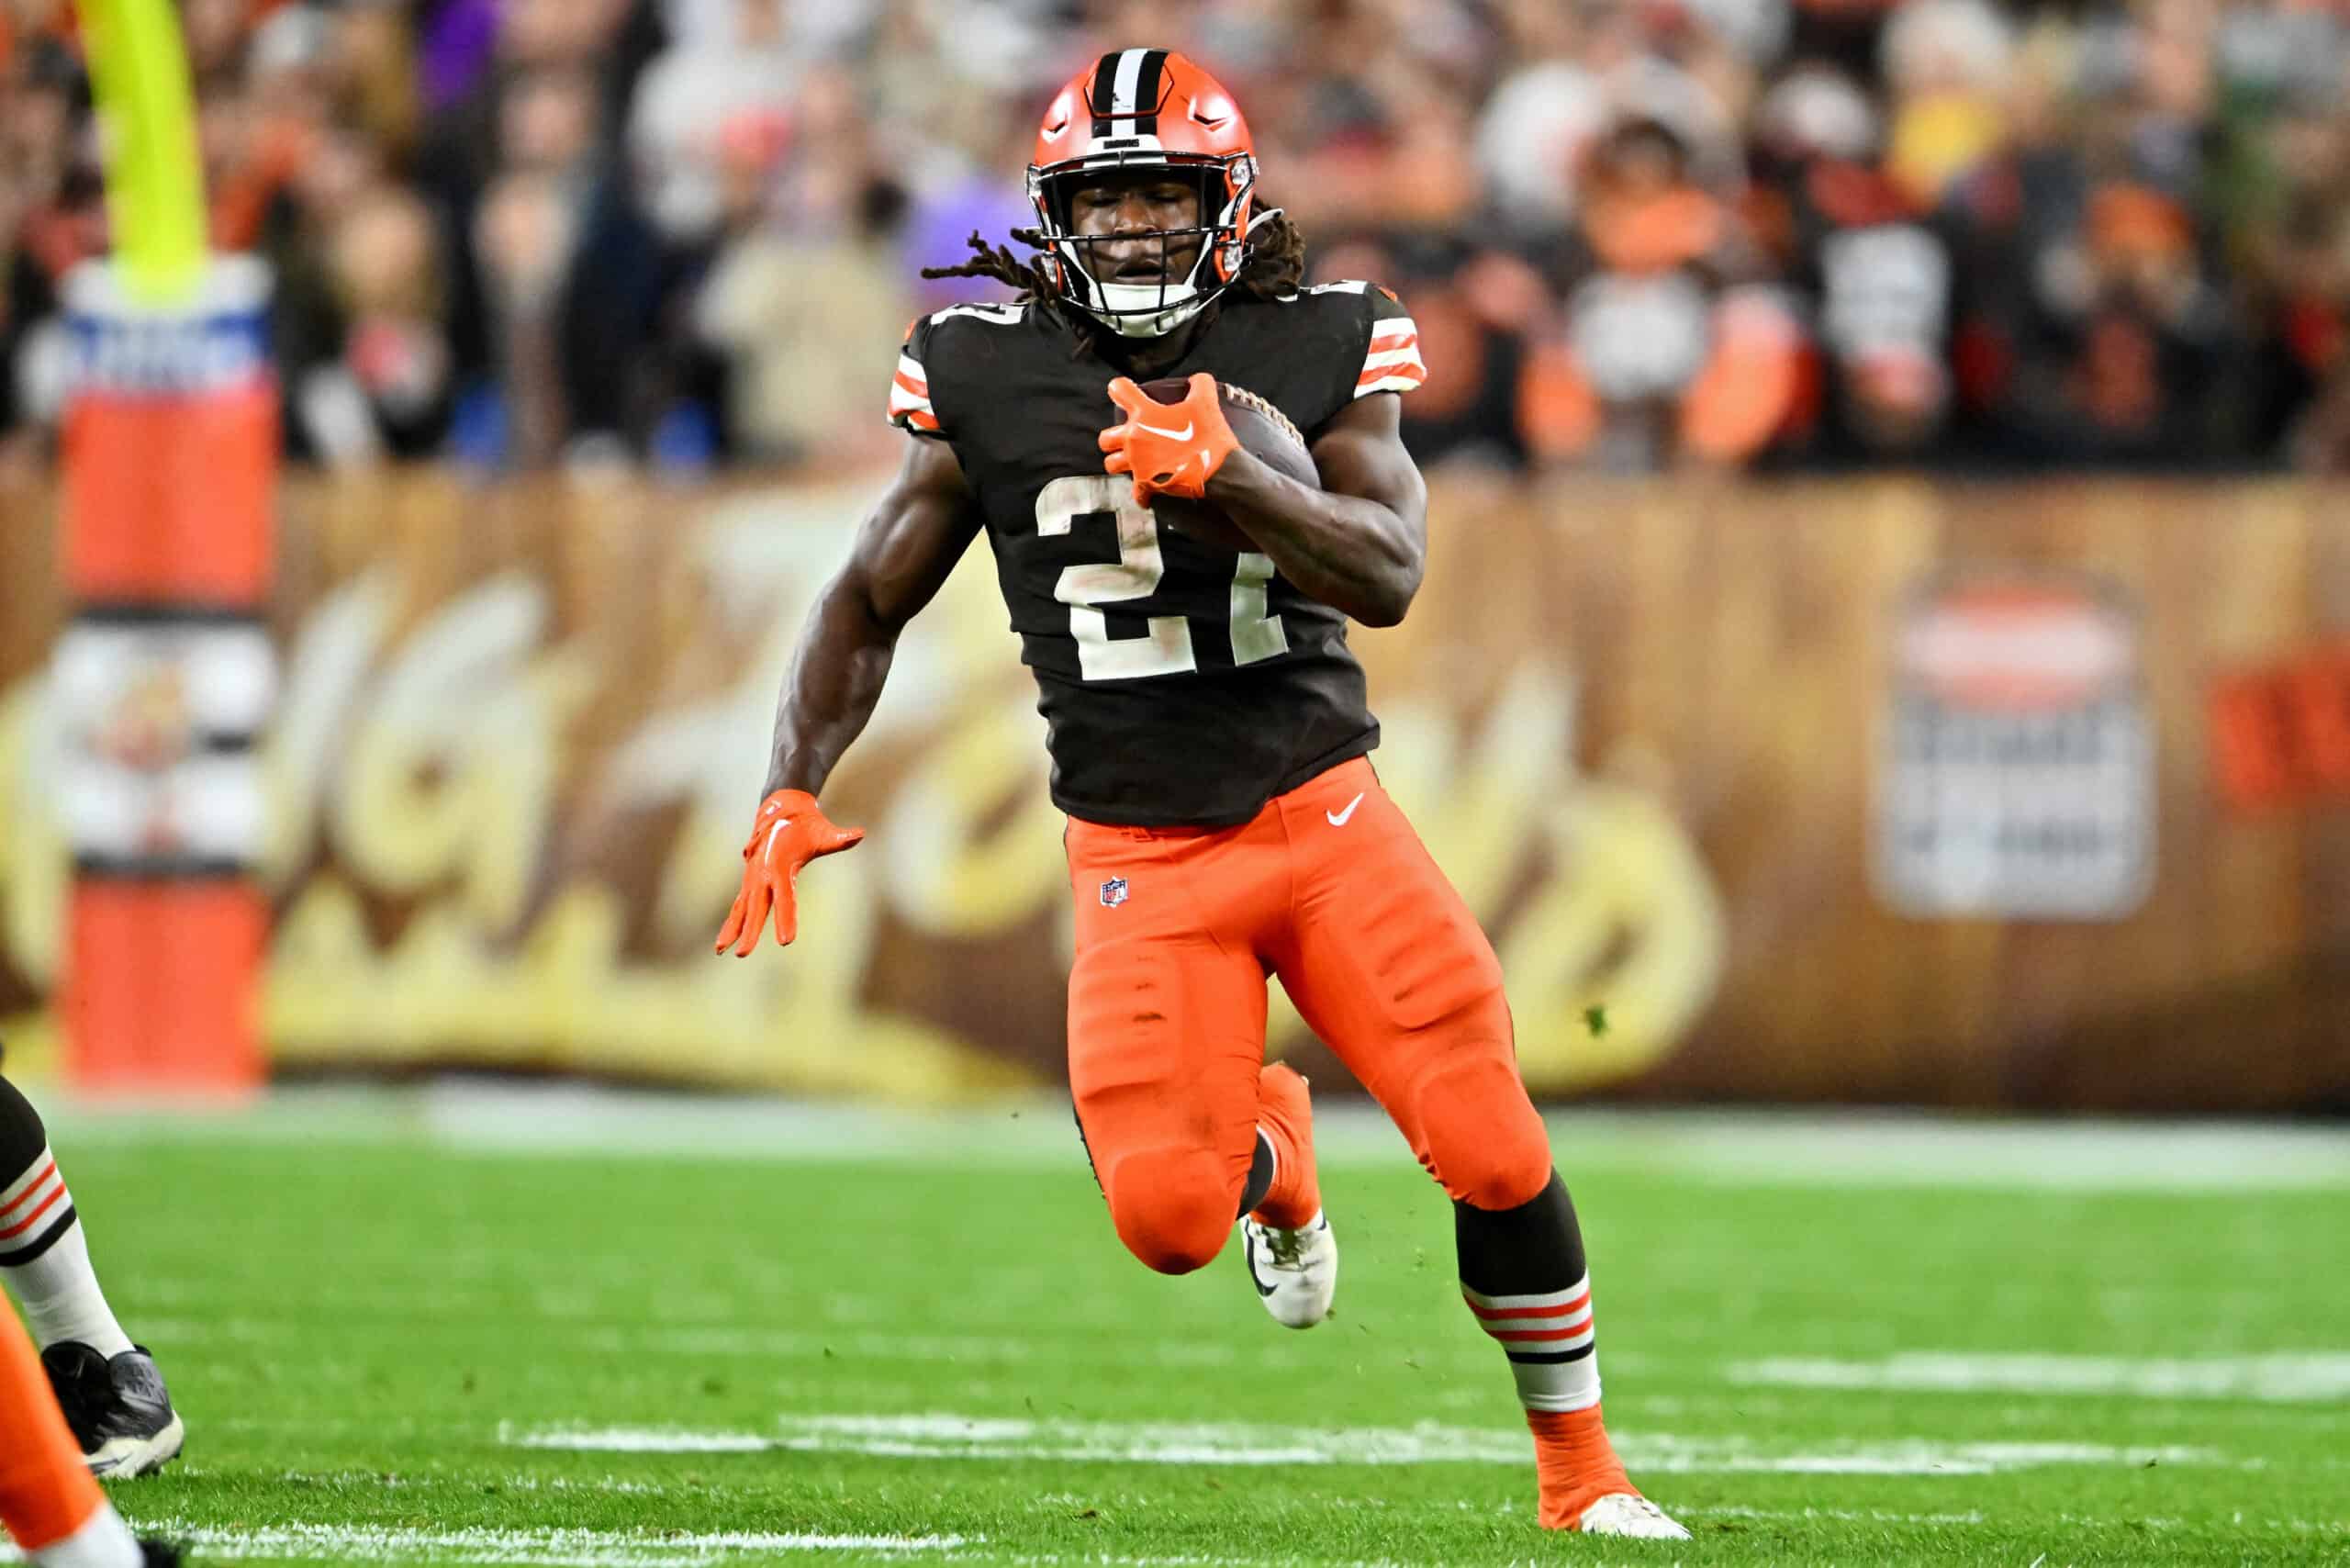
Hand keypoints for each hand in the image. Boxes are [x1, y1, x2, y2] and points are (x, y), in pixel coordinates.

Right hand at [713, 789, 864, 954]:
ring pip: (742, 909)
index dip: (786, 919)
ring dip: (732, 929)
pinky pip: (739, 905)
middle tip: (744, 954)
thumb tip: (860, 834)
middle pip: (757, 908)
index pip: (785, 899)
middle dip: (751, 932)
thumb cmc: (807, 825)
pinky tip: (723, 942)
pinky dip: (731, 922)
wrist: (780, 809)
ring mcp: (754, 878)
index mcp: (781, 866)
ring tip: (720, 951)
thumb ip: (841, 838)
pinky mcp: (750, 881)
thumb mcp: (825, 832)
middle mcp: (764, 874)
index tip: (785, 941)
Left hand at [1099, 372, 1237, 503]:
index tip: (1123, 391)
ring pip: (1111, 464)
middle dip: (1112, 437)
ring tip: (1131, 462)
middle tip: (1126, 437)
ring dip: (1119, 462)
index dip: (1120, 388)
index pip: (1119, 391)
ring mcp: (1137, 463)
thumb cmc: (1209, 436)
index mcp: (1145, 414)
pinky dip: (1141, 492)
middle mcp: (1134, 438)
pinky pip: (1135, 492)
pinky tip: (1148, 491)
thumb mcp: (1208, 402)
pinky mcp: (1146, 484)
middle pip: (1105, 438)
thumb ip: (1201, 385)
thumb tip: (1199, 379)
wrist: (1219, 471)